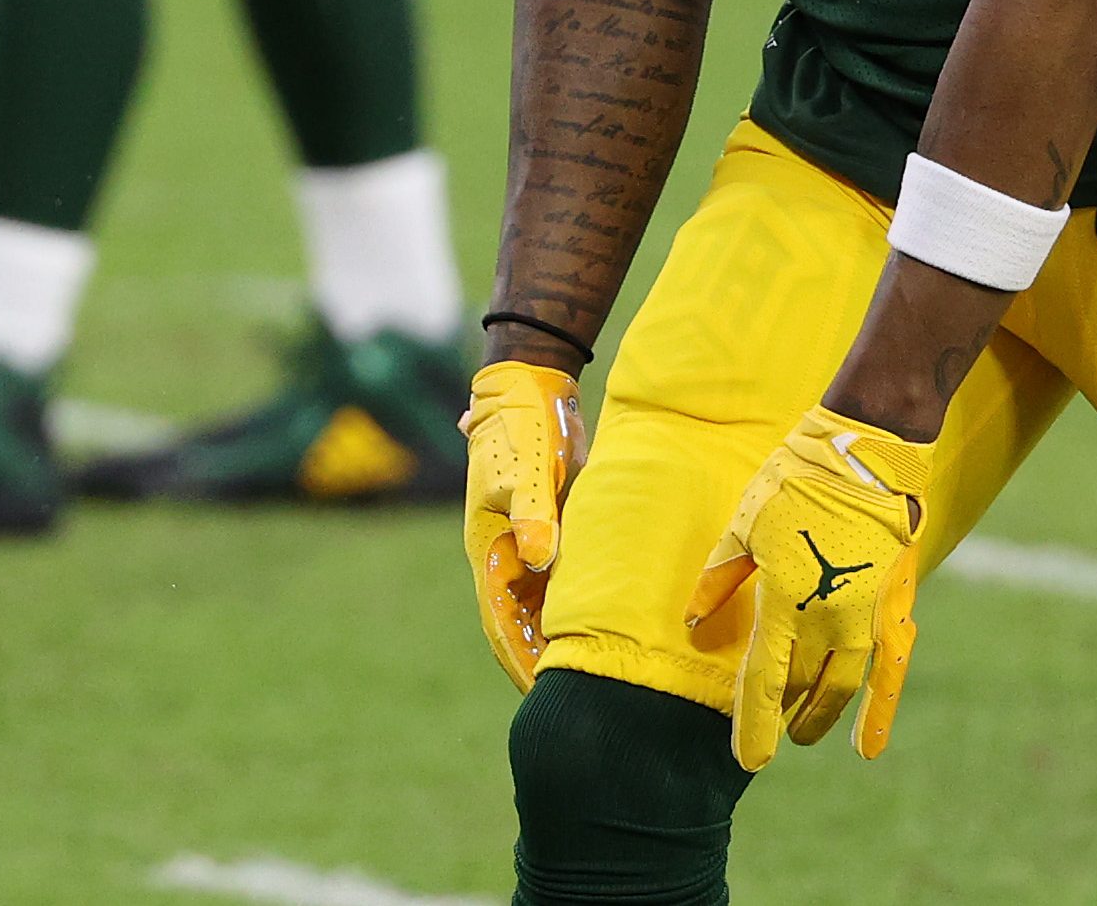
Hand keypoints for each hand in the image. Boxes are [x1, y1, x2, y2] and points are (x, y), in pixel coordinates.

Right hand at [462, 358, 582, 689]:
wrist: (529, 389)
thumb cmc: (523, 428)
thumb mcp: (526, 470)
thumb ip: (533, 515)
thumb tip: (540, 561)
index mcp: (490, 549)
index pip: (502, 622)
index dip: (521, 661)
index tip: (543, 696)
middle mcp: (506, 557)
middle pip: (521, 626)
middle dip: (542, 664)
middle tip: (577, 706)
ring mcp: (528, 548)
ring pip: (542, 611)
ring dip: (560, 642)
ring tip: (595, 683)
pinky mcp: (552, 534)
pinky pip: (563, 586)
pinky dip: (578, 612)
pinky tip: (607, 632)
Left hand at [686, 406, 933, 769]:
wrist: (865, 458)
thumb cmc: (794, 485)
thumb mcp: (742, 526)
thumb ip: (719, 578)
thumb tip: (693, 618)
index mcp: (783, 600)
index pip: (763, 679)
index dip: (753, 723)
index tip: (748, 759)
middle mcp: (827, 619)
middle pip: (800, 684)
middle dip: (781, 714)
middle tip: (766, 733)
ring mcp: (867, 619)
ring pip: (841, 686)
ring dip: (820, 715)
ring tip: (803, 734)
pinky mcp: (895, 610)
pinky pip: (891, 673)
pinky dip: (879, 713)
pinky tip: (868, 747)